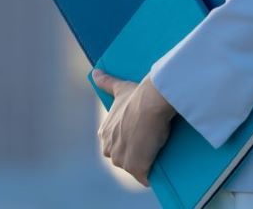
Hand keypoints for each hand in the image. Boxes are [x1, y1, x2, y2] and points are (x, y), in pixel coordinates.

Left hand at [90, 68, 177, 185]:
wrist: (151, 103)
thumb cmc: (136, 96)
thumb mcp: (119, 88)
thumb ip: (105, 83)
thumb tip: (94, 73)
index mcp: (104, 134)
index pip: (114, 145)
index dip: (128, 141)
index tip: (140, 135)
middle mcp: (109, 149)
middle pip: (122, 159)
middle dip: (134, 155)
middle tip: (149, 143)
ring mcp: (122, 160)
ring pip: (133, 168)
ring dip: (143, 165)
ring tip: (156, 153)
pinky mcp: (136, 168)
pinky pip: (144, 178)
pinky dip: (150, 176)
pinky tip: (158, 169)